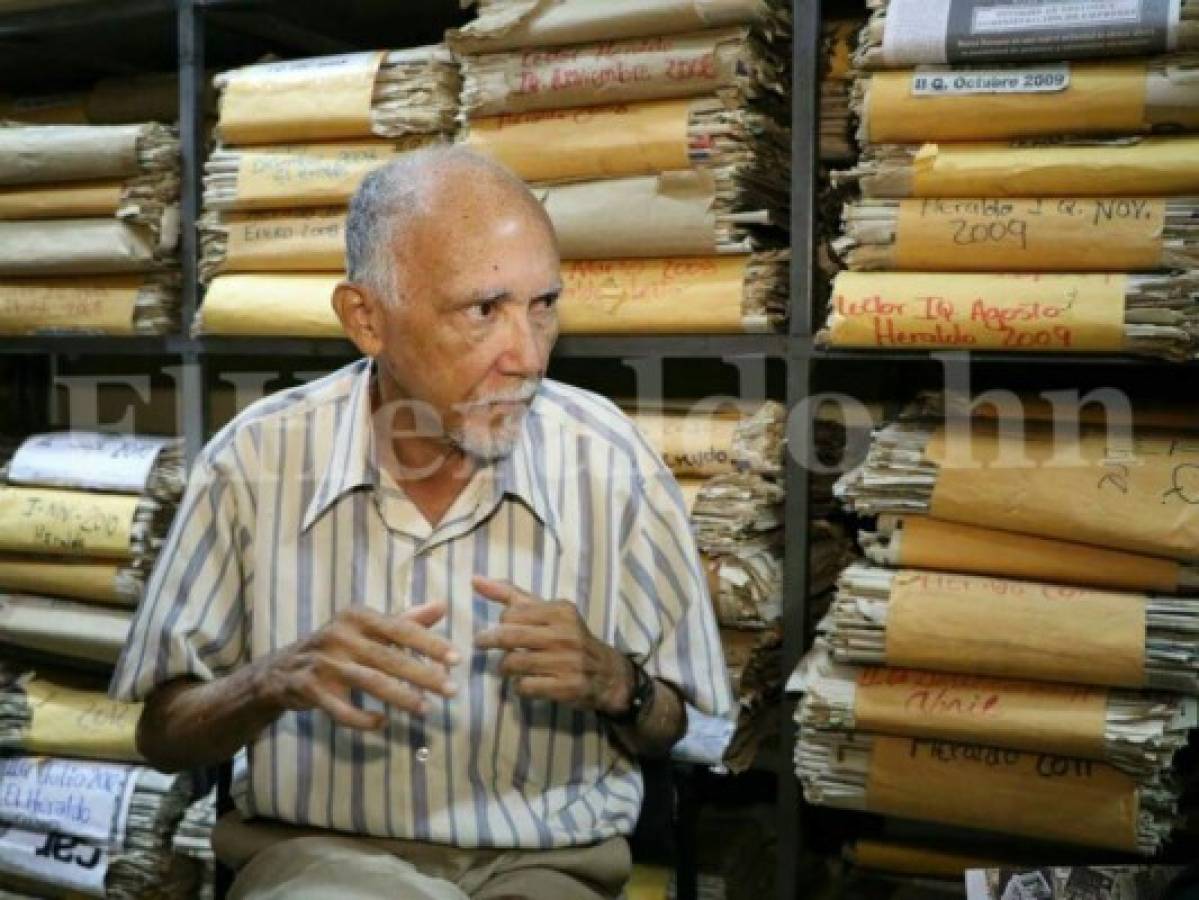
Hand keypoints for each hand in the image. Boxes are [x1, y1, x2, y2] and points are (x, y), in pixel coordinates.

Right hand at [254, 603, 459, 730]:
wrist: (283, 669)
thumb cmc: (338, 645)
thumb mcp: (368, 628)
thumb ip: (406, 620)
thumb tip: (442, 606)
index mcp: (357, 616)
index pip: (400, 629)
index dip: (430, 643)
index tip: (457, 659)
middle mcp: (339, 635)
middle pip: (389, 657)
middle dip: (423, 675)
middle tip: (452, 690)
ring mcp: (323, 663)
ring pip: (370, 682)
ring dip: (401, 698)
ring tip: (426, 710)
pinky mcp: (310, 689)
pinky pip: (342, 710)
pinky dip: (364, 719)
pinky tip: (383, 723)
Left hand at [472, 576, 631, 713]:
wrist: (606, 672)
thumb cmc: (568, 637)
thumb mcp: (546, 610)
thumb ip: (510, 594)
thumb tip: (475, 579)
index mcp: (561, 610)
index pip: (512, 614)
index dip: (502, 622)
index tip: (503, 627)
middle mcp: (566, 634)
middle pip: (510, 637)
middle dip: (489, 641)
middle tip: (480, 643)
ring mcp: (568, 662)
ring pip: (514, 663)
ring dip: (504, 667)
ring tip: (508, 666)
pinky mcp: (568, 687)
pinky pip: (526, 687)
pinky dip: (519, 686)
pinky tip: (525, 682)